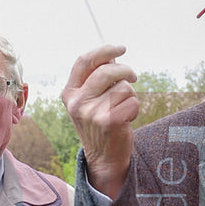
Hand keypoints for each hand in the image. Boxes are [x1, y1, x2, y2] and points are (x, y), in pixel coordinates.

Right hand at [61, 44, 139, 198]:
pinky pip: (132, 101)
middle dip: (125, 70)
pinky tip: (126, 119)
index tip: (121, 48)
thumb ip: (97, 78)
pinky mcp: (110, 121)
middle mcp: (77, 102)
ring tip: (123, 109)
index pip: (84, 61)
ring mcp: (92, 112)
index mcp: (70, 93)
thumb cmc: (100, 124)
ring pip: (122, 87)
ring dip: (130, 95)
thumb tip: (113, 55)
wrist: (104, 158)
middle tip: (133, 76)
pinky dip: (135, 108)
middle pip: (107, 71)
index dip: (104, 50)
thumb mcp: (90, 101)